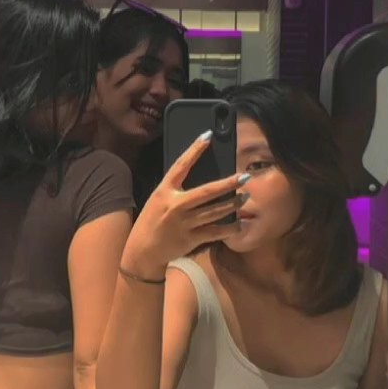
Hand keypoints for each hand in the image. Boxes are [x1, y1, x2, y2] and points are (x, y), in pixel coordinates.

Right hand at [123, 134, 246, 274]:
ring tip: (244, 198)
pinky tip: (239, 224)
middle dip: (228, 184)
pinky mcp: (191, 238)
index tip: (207, 137)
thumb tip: (200, 177)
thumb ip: (175, 190)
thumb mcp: (159, 200)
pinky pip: (215, 232)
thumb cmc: (152, 221)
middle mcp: (175, 205)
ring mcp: (184, 223)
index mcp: (164, 190)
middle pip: (207, 191)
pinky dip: (229, 228)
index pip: (181, 165)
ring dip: (233, 204)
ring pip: (215, 211)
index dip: (194, 150)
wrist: (143, 251)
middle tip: (244, 177)